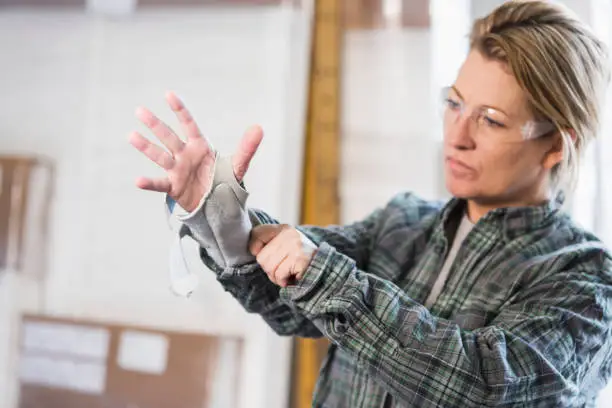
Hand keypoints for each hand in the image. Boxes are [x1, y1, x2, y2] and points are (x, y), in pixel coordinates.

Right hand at [129, 91, 262, 211]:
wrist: (217, 203)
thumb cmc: (224, 179)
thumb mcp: (238, 165)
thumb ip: (247, 148)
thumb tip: (259, 128)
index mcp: (200, 145)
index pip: (188, 124)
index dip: (180, 110)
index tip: (168, 94)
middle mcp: (185, 154)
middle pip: (168, 137)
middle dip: (155, 125)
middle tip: (139, 110)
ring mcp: (177, 170)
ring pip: (160, 156)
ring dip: (146, 146)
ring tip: (131, 135)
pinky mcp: (173, 187)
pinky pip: (159, 184)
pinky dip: (149, 183)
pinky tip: (137, 180)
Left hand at [249, 224, 317, 286]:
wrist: (323, 266)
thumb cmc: (296, 256)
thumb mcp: (278, 242)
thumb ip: (260, 240)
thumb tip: (254, 250)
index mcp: (283, 228)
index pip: (257, 238)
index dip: (260, 253)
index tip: (271, 256)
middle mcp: (290, 235)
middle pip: (262, 259)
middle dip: (269, 269)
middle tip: (281, 269)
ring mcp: (296, 247)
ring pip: (271, 269)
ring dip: (277, 277)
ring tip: (287, 274)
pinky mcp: (301, 261)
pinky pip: (280, 276)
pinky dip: (284, 281)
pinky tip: (293, 277)